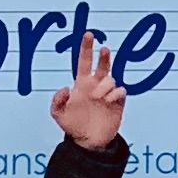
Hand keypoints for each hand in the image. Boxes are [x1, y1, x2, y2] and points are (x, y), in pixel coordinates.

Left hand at [50, 30, 125, 152]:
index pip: (84, 61)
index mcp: (81, 84)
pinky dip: (115, 94)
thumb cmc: (72, 125)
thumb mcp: (58, 114)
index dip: (86, 48)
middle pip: (103, 65)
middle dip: (104, 56)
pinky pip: (120, 91)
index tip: (88, 34)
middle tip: (104, 49)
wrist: (88, 142)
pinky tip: (108, 101)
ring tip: (98, 97)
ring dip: (104, 85)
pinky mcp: (118, 103)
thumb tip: (66, 88)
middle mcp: (96, 85)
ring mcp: (107, 93)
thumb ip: (57, 100)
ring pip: (110, 79)